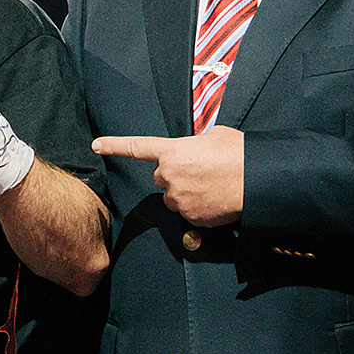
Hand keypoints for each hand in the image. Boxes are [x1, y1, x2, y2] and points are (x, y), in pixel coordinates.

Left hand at [93, 126, 244, 225]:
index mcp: (173, 152)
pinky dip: (199, 208)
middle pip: (161, 178)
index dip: (115, 145)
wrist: (257, 181)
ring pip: (174, 197)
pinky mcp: (191, 218)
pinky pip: (188, 213)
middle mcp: (170, 176)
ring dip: (185, 193)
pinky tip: (215, 199)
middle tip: (199, 172)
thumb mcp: (215, 136)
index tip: (97, 145)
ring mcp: (179, 199)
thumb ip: (195, 143)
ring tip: (210, 185)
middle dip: (175, 175)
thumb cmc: (239, 154)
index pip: (138, 147)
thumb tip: (196, 150)